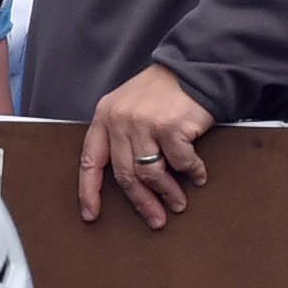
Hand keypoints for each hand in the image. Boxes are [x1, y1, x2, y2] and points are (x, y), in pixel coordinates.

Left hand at [77, 64, 213, 228]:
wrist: (192, 68)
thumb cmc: (163, 92)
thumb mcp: (129, 106)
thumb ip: (121, 136)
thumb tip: (128, 180)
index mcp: (104, 117)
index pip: (90, 161)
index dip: (89, 191)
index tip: (91, 215)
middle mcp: (119, 120)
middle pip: (124, 175)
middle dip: (141, 202)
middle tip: (155, 219)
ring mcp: (143, 123)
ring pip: (151, 173)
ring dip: (167, 193)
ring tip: (178, 203)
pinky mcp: (169, 126)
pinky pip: (180, 162)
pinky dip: (192, 173)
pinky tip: (198, 176)